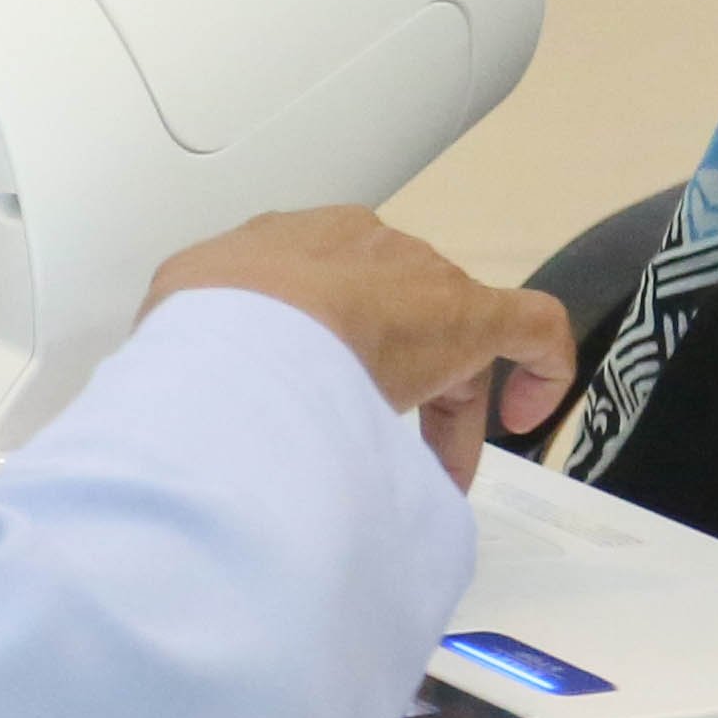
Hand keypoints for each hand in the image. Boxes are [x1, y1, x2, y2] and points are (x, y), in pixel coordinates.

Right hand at [145, 208, 574, 490]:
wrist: (239, 329)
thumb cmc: (204, 336)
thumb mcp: (176, 337)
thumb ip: (199, 360)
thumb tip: (192, 410)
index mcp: (287, 245)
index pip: (333, 299)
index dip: (340, 363)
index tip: (331, 413)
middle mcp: (358, 248)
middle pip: (396, 320)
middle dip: (395, 390)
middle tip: (381, 459)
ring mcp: (416, 279)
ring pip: (452, 339)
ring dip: (446, 406)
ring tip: (435, 472)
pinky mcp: (468, 314)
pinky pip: (530, 327)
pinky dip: (542, 367)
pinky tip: (530, 412)